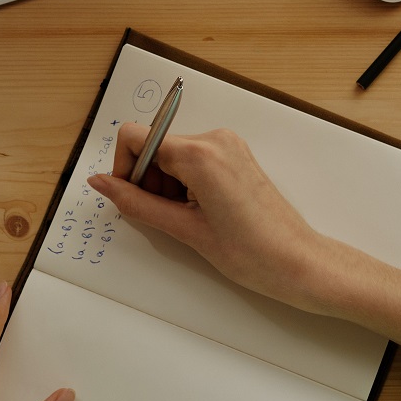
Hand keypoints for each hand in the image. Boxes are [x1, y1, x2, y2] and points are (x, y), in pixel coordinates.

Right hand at [89, 124, 400, 347]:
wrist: (299, 263)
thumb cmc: (252, 253)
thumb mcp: (185, 231)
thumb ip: (136, 203)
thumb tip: (101, 183)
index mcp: (200, 153)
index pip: (136, 137)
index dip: (125, 168)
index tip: (131, 198)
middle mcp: (215, 139)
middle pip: (154, 146)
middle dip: (147, 181)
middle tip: (166, 218)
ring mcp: (228, 145)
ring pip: (172, 155)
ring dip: (166, 186)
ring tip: (188, 220)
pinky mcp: (235, 156)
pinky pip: (193, 160)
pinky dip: (184, 184)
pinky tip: (199, 213)